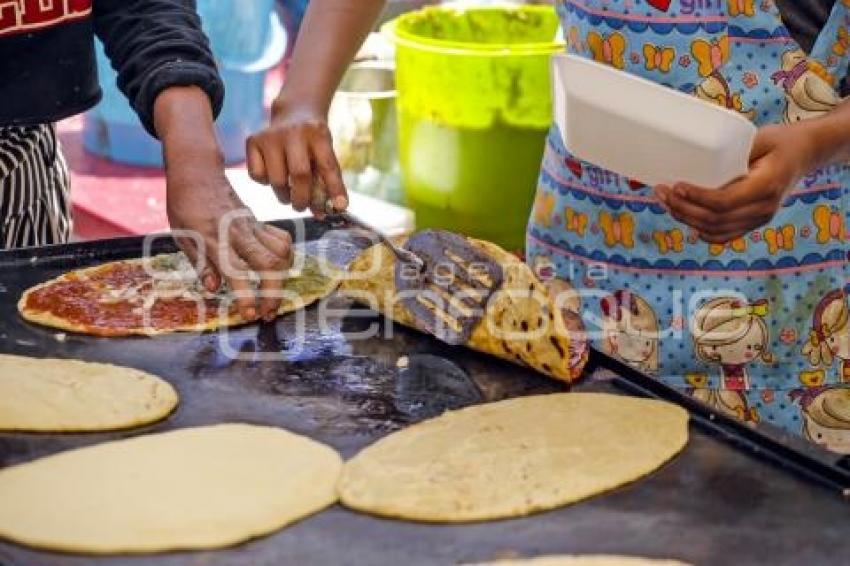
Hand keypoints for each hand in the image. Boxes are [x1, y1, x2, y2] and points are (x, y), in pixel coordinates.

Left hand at [167, 166, 293, 321]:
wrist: (197, 172)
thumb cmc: (184, 206)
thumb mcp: (182, 237)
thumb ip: (201, 264)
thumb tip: (214, 289)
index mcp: (214, 239)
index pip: (236, 271)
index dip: (247, 295)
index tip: (251, 314)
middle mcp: (238, 233)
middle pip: (269, 264)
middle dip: (274, 292)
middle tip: (268, 313)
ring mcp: (252, 226)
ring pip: (282, 251)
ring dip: (283, 276)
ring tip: (274, 293)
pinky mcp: (259, 222)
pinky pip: (282, 239)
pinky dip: (285, 257)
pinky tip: (277, 269)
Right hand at [246, 101, 347, 216]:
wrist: (295, 112)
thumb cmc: (313, 142)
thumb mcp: (325, 153)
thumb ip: (326, 181)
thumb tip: (324, 212)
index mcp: (317, 133)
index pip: (328, 166)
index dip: (335, 189)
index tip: (340, 207)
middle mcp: (293, 132)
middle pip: (299, 175)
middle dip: (302, 199)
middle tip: (302, 207)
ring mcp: (270, 136)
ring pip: (276, 180)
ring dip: (284, 196)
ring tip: (289, 194)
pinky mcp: (253, 141)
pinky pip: (257, 176)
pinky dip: (266, 183)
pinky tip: (274, 174)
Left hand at [653, 123, 817, 243]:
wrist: (805, 154)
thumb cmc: (781, 141)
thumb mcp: (760, 138)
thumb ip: (732, 148)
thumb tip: (691, 152)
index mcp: (766, 186)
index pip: (724, 202)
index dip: (696, 198)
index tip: (676, 186)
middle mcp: (763, 208)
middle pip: (714, 219)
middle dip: (682, 208)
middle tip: (661, 191)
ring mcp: (759, 219)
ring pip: (715, 230)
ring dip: (686, 219)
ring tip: (666, 202)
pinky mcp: (753, 222)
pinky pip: (724, 235)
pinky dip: (702, 232)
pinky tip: (686, 221)